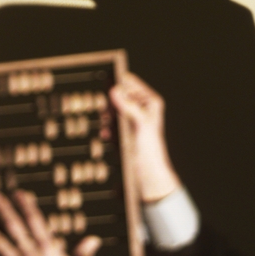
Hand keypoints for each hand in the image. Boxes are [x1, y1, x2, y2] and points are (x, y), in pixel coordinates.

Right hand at [110, 73, 180, 202]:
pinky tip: (107, 134)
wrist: (148, 173)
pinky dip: (108, 127)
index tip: (104, 85)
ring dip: (107, 116)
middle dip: (110, 102)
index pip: (130, 83)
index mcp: (150, 101)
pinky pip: (111, 123)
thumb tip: (115, 90)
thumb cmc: (150, 148)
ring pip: (113, 109)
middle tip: (105, 110)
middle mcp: (142, 108)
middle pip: (120, 95)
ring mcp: (132, 119)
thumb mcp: (140, 123)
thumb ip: (128, 105)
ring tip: (105, 122)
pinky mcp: (125, 131)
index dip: (117, 83)